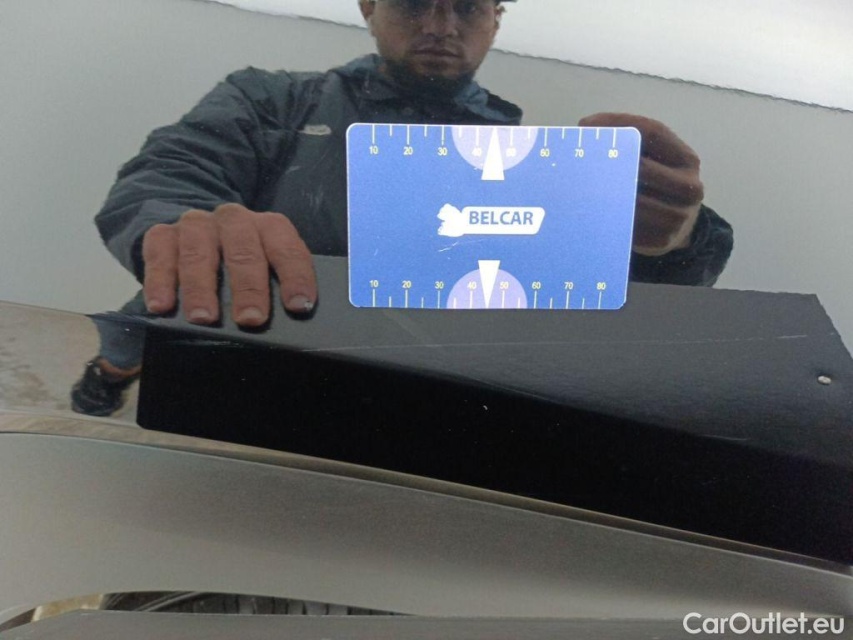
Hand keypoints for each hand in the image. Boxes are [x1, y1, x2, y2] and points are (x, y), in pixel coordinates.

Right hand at [141, 203, 316, 326]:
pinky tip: (161, 306)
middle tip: (251, 319)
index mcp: (268, 227)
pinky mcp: (163, 234)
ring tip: (203, 319)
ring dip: (201, 287)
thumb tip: (286, 323)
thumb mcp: (264, 271)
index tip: (298, 306)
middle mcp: (234, 220)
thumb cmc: (241, 266)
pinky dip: (159, 281)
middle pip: (243, 249)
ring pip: (198, 251)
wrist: (196, 236)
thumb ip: (275, 290)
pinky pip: (159, 254)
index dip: (295, 276)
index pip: (287, 248)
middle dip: (248, 287)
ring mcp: (196, 225)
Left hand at [579, 113, 703, 256]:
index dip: (618, 125)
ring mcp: (678, 217)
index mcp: (687, 160)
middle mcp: (690, 187)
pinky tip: (590, 210)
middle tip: (578, 160)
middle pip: (642, 168)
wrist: (678, 224)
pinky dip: (608, 216)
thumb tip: (585, 128)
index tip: (586, 126)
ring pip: (634, 200)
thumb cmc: (657, 183)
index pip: (653, 133)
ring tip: (579, 186)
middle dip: (609, 163)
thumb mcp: (655, 157)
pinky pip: (629, 226)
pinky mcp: (661, 241)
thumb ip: (630, 140)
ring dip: (605, 193)